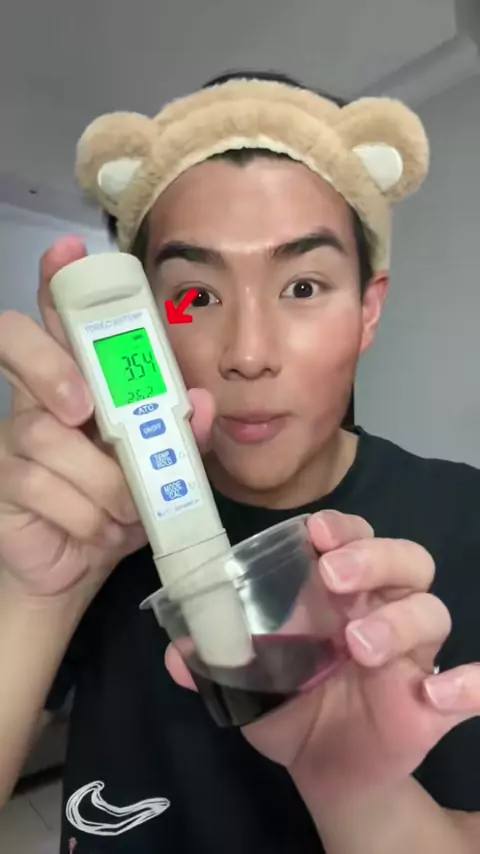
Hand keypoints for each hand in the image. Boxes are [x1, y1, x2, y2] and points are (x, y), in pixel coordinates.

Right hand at [0, 236, 214, 604]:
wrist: (80, 563)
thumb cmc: (120, 502)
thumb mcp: (161, 468)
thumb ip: (182, 433)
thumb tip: (199, 401)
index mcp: (79, 379)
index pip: (60, 316)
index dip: (57, 280)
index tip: (69, 252)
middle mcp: (37, 396)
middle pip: (15, 342)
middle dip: (51, 365)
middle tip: (83, 409)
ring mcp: (12, 437)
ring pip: (44, 434)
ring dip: (99, 480)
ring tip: (125, 508)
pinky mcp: (2, 480)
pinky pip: (41, 484)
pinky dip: (86, 512)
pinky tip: (99, 527)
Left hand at [166, 510, 479, 804]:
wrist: (326, 766)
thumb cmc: (293, 703)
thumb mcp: (249, 682)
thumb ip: (216, 662)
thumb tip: (176, 652)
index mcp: (342, 592)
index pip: (354, 538)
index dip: (342, 527)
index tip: (315, 532)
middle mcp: (383, 608)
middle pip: (406, 559)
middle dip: (374, 557)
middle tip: (333, 575)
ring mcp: (413, 654)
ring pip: (432, 610)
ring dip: (399, 619)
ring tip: (358, 645)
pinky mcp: (435, 702)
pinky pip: (473, 685)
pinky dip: (467, 684)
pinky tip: (433, 694)